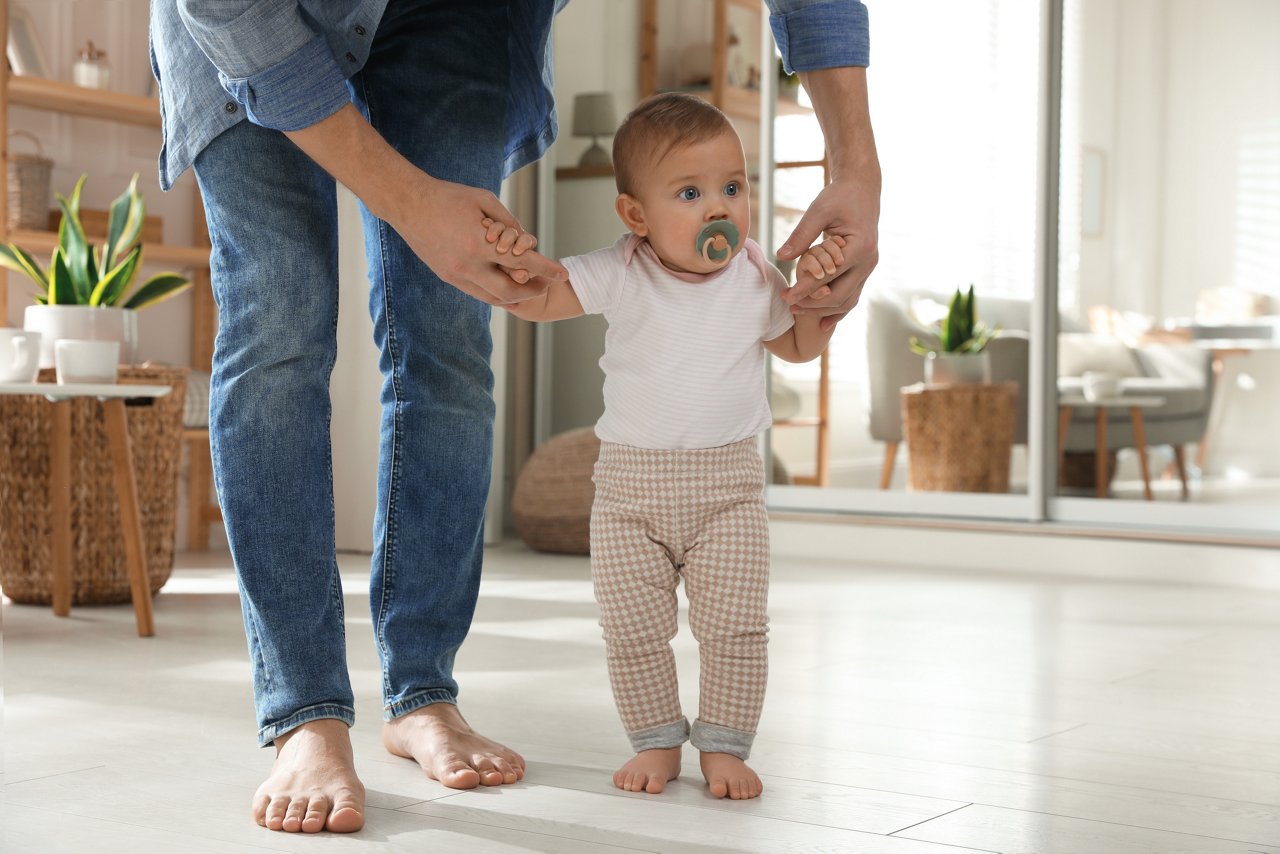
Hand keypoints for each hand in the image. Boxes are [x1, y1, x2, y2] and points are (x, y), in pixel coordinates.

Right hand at [283, 104, 567, 306]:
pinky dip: (495, 293)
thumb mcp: (485, 200)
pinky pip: (477, 292)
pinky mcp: (448, 277)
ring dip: (514, 296)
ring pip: (493, 297)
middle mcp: (467, 265)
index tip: (563, 273)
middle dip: (533, 290)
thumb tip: (527, 240)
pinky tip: (507, 288)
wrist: (408, 204)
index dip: (546, 269)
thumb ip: (509, 222)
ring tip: (530, 288)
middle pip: (510, 291)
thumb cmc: (449, 197)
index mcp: (478, 243)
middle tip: (548, 284)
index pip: (522, 262)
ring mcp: (456, 275)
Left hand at [776, 176, 878, 330]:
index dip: (806, 288)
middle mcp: (869, 261)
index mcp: (860, 247)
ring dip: (823, 310)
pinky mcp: (864, 270)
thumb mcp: (819, 211)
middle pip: (840, 295)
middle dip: (813, 304)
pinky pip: (852, 295)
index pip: (829, 276)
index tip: (785, 295)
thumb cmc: (839, 196)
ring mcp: (869, 268)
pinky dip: (838, 310)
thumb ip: (801, 235)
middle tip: (787, 304)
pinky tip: (822, 323)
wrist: (862, 189)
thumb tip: (780, 256)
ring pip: (847, 300)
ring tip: (797, 312)